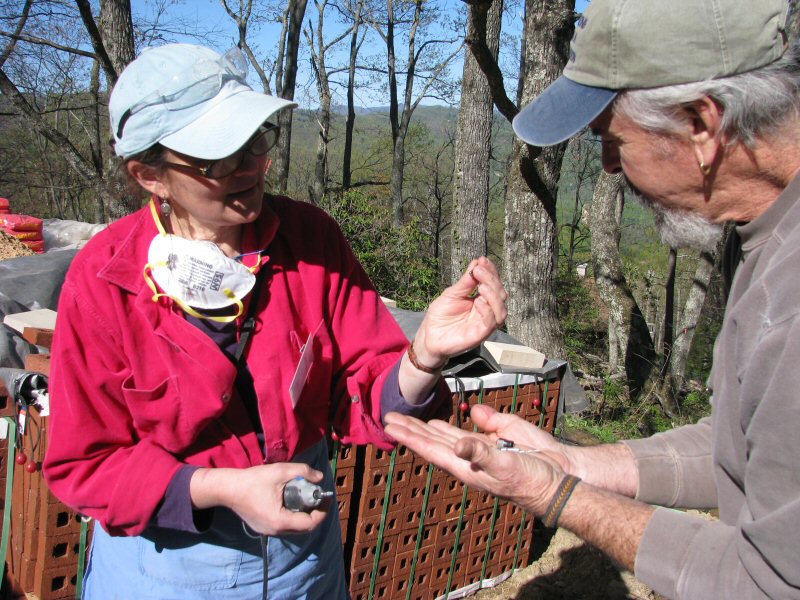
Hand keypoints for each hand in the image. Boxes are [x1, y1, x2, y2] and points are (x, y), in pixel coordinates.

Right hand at [190, 463, 329, 535]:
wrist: (228, 489)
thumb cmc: (253, 480)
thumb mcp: (280, 471)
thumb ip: (303, 472)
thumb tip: (320, 476)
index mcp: (281, 521)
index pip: (310, 524)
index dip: (322, 512)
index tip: (326, 498)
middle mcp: (276, 530)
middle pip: (304, 528)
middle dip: (315, 513)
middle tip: (318, 497)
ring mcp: (268, 531)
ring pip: (294, 527)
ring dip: (304, 515)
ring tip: (306, 497)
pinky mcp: (263, 527)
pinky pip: (284, 525)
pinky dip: (293, 515)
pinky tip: (292, 501)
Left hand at [384, 412, 564, 515]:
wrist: (558, 480)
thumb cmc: (532, 480)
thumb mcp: (506, 466)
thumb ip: (482, 453)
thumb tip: (458, 446)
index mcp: (465, 466)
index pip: (430, 448)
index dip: (409, 437)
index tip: (390, 426)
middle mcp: (468, 458)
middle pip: (431, 441)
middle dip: (411, 429)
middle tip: (388, 417)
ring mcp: (480, 450)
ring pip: (445, 437)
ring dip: (425, 428)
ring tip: (407, 419)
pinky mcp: (495, 443)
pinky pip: (465, 432)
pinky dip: (448, 427)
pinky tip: (439, 422)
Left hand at [412, 257, 506, 367]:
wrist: (429, 336)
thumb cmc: (441, 315)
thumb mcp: (452, 294)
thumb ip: (466, 281)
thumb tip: (477, 262)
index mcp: (482, 300)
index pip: (493, 284)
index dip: (491, 272)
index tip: (483, 260)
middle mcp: (487, 311)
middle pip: (500, 295)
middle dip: (492, 280)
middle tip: (479, 270)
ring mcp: (484, 324)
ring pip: (501, 310)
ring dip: (494, 296)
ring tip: (482, 286)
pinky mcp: (480, 335)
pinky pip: (490, 323)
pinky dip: (487, 311)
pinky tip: (478, 302)